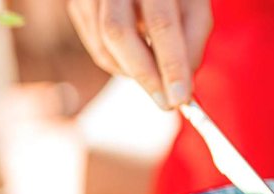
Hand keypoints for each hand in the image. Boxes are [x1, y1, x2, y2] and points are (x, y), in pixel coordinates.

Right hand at [68, 0, 212, 108]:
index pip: (160, 23)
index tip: (180, 99)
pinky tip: (138, 60)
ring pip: (104, 44)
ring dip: (134, 71)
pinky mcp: (79, 6)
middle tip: (166, 103)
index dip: (170, 65)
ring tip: (158, 77)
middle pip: (118, 33)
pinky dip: (120, 65)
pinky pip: (97, 49)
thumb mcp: (195, 9)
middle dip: (145, 76)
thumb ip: (193, 44)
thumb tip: (181, 88)